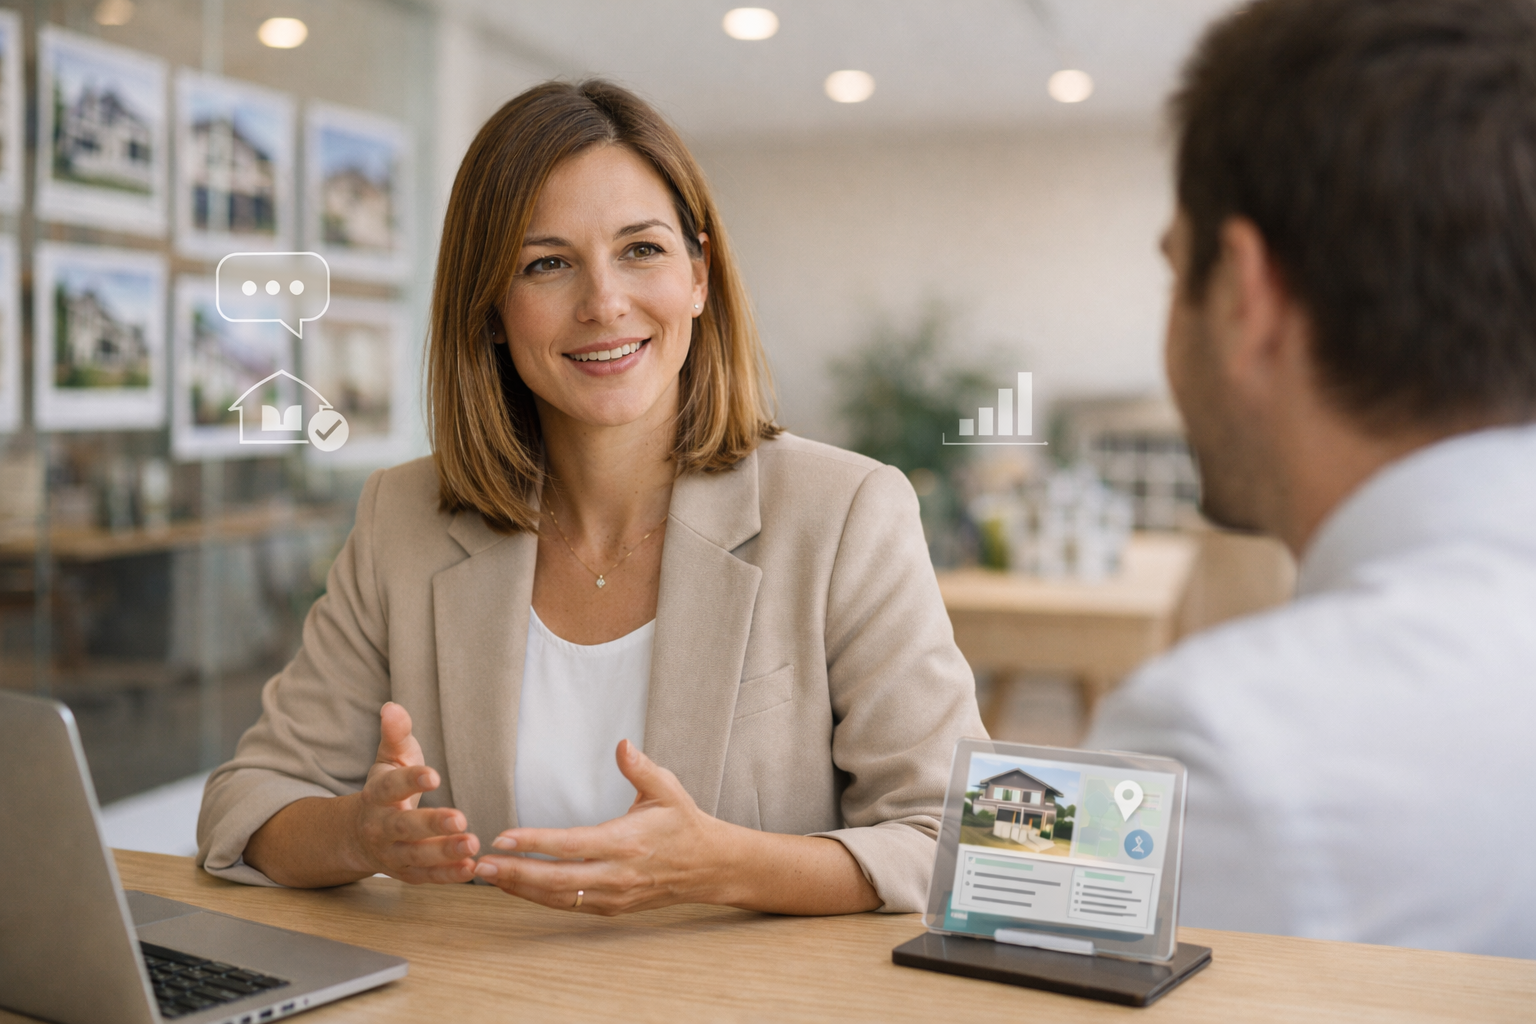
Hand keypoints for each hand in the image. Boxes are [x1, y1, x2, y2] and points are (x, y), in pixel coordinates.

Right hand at [347, 702, 479, 883]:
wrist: (359, 835)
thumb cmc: (385, 789)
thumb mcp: (388, 759)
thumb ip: (395, 735)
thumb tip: (392, 707)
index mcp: (376, 796)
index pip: (390, 787)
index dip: (410, 780)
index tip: (433, 774)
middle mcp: (380, 827)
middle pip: (403, 827)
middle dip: (431, 824)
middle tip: (460, 818)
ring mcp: (392, 854)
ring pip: (417, 856)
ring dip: (444, 852)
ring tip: (472, 844)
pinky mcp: (407, 872)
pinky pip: (428, 876)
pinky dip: (448, 875)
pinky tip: (472, 867)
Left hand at [471, 740, 731, 913]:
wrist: (708, 867)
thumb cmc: (683, 822)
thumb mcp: (667, 789)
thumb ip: (640, 768)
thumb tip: (621, 745)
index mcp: (626, 842)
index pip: (571, 845)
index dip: (535, 843)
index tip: (503, 837)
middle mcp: (616, 874)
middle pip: (557, 880)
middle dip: (515, 874)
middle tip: (480, 865)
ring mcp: (613, 895)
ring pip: (558, 898)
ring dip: (521, 889)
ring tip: (488, 876)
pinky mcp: (611, 907)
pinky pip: (569, 905)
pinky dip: (539, 897)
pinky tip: (517, 886)